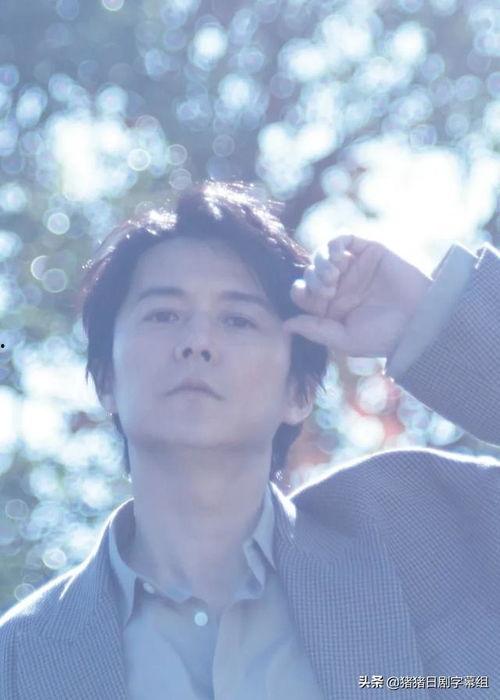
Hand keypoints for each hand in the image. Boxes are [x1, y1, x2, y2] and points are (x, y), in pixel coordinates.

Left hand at [283, 234, 432, 358]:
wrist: (418, 320)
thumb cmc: (383, 336)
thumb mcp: (344, 338)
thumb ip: (314, 330)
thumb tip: (285, 325)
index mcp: (331, 308)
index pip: (302, 293)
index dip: (299, 291)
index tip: (309, 298)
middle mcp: (340, 286)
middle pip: (309, 272)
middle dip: (313, 279)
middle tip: (328, 289)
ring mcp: (354, 267)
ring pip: (322, 254)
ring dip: (321, 262)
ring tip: (334, 275)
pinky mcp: (368, 251)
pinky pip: (343, 239)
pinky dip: (334, 244)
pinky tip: (339, 258)